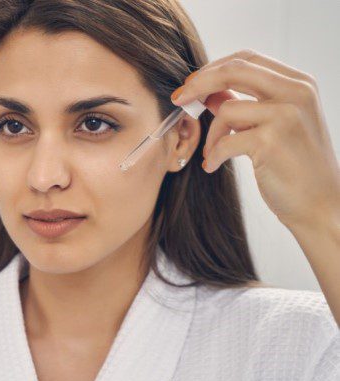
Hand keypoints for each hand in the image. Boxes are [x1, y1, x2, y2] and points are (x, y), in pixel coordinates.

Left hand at [171, 49, 339, 230]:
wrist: (320, 203)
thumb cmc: (294, 165)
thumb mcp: (274, 126)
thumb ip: (245, 105)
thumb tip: (209, 92)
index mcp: (299, 83)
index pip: (248, 59)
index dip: (212, 68)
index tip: (190, 84)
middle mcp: (297, 93)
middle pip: (234, 70)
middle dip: (199, 83)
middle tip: (179, 100)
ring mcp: (286, 116)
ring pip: (226, 110)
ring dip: (211, 135)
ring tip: (212, 154)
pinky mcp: (271, 141)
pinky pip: (224, 142)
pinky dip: (213, 155)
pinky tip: (213, 166)